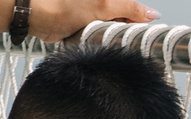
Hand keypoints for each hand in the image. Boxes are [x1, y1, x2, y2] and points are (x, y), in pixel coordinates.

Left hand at [26, 0, 155, 39]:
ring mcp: (93, 16)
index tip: (148, 33)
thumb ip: (130, 8)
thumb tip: (153, 14)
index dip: (141, 20)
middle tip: (124, 38)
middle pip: (125, 21)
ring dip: (112, 39)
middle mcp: (102, 3)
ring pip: (113, 31)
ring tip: (106, 39)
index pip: (134, 8)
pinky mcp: (84, 28)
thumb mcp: (104, 4)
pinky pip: (100, 38)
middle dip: (125, 31)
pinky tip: (98, 43)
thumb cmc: (63, 4)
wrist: (37, 15)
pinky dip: (101, 42)